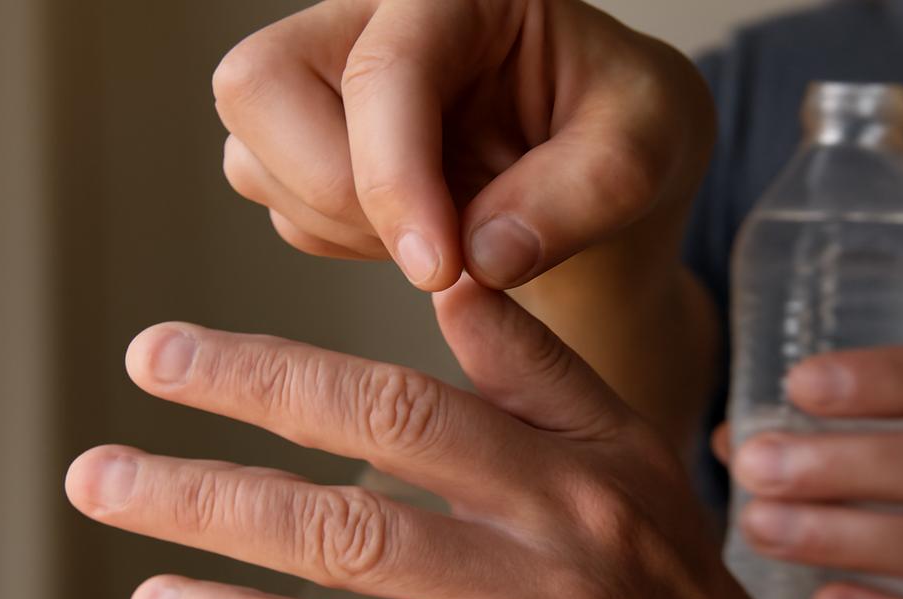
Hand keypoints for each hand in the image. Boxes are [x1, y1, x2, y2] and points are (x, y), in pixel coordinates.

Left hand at [65, 278, 886, 598]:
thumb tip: (450, 278)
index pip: (396, 413)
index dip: (273, 380)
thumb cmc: (666, 561)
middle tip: (98, 472)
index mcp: (562, 480)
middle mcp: (535, 570)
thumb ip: (537, 367)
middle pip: (347, 524)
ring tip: (134, 564)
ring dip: (222, 597)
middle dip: (211, 492)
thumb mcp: (624, 449)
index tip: (168, 358)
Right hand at [214, 0, 712, 289]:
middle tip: (437, 248)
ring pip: (253, 157)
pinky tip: (421, 232)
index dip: (394, 176)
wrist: (605, 163)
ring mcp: (326, 78)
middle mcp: (370, 20)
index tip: (440, 269)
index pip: (382, 71)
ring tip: (448, 234)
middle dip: (337, 191)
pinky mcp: (309, 139)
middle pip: (260, 88)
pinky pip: (279, 206)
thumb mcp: (649, 146)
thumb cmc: (626, 127)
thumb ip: (587, 191)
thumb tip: (483, 257)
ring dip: (343, 227)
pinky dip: (340, 242)